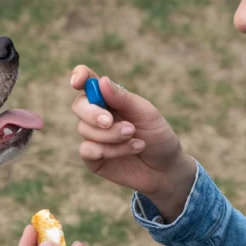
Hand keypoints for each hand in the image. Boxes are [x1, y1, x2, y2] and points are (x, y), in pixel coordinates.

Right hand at [70, 65, 196, 219]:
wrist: (166, 168)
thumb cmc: (158, 136)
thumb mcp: (146, 113)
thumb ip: (123, 99)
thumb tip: (101, 82)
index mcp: (110, 98)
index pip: (88, 81)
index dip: (79, 76)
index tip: (78, 82)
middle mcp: (97, 115)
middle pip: (79, 105)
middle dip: (93, 113)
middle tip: (109, 121)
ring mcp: (93, 137)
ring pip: (85, 129)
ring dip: (111, 135)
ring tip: (135, 138)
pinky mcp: (93, 159)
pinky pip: (87, 150)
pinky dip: (110, 150)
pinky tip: (132, 149)